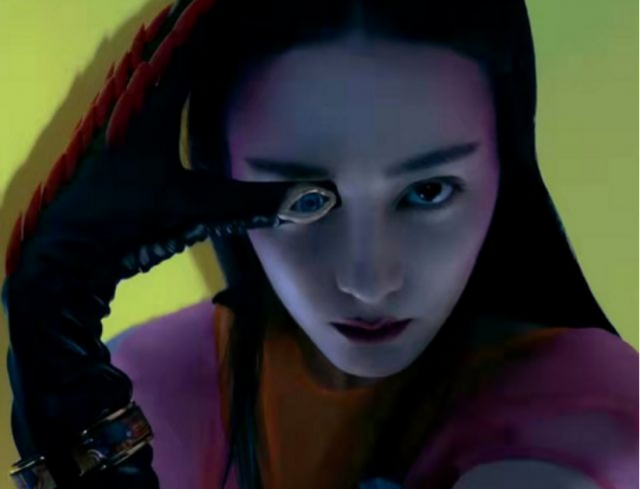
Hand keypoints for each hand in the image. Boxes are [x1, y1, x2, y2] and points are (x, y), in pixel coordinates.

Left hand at [3, 1, 337, 486]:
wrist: (70, 255)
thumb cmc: (130, 223)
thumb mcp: (199, 210)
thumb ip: (259, 202)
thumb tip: (322, 196)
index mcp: (150, 110)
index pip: (187, 51)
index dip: (211, 24)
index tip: (229, 4)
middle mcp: (130, 104)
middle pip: (163, 48)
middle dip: (192, 26)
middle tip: (219, 10)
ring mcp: (116, 120)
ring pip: (147, 66)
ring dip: (173, 45)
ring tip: (199, 30)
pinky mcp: (112, 138)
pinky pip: (141, 88)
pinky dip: (160, 72)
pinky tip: (168, 82)